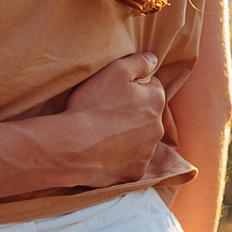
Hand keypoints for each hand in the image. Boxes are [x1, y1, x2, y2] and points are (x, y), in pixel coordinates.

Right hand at [54, 50, 167, 188]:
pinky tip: (103, 151)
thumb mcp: (114, 70)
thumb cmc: (92, 105)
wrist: (73, 146)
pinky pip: (131, 162)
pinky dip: (121, 157)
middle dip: (133, 112)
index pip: (151, 87)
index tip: (113, 92)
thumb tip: (154, 59)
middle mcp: (158, 128)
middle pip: (148, 115)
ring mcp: (147, 153)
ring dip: (128, 135)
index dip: (132, 88)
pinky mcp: (135, 172)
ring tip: (102, 132)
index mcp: (156, 100)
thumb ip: (139, 61)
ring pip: (140, 139)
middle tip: (106, 112)